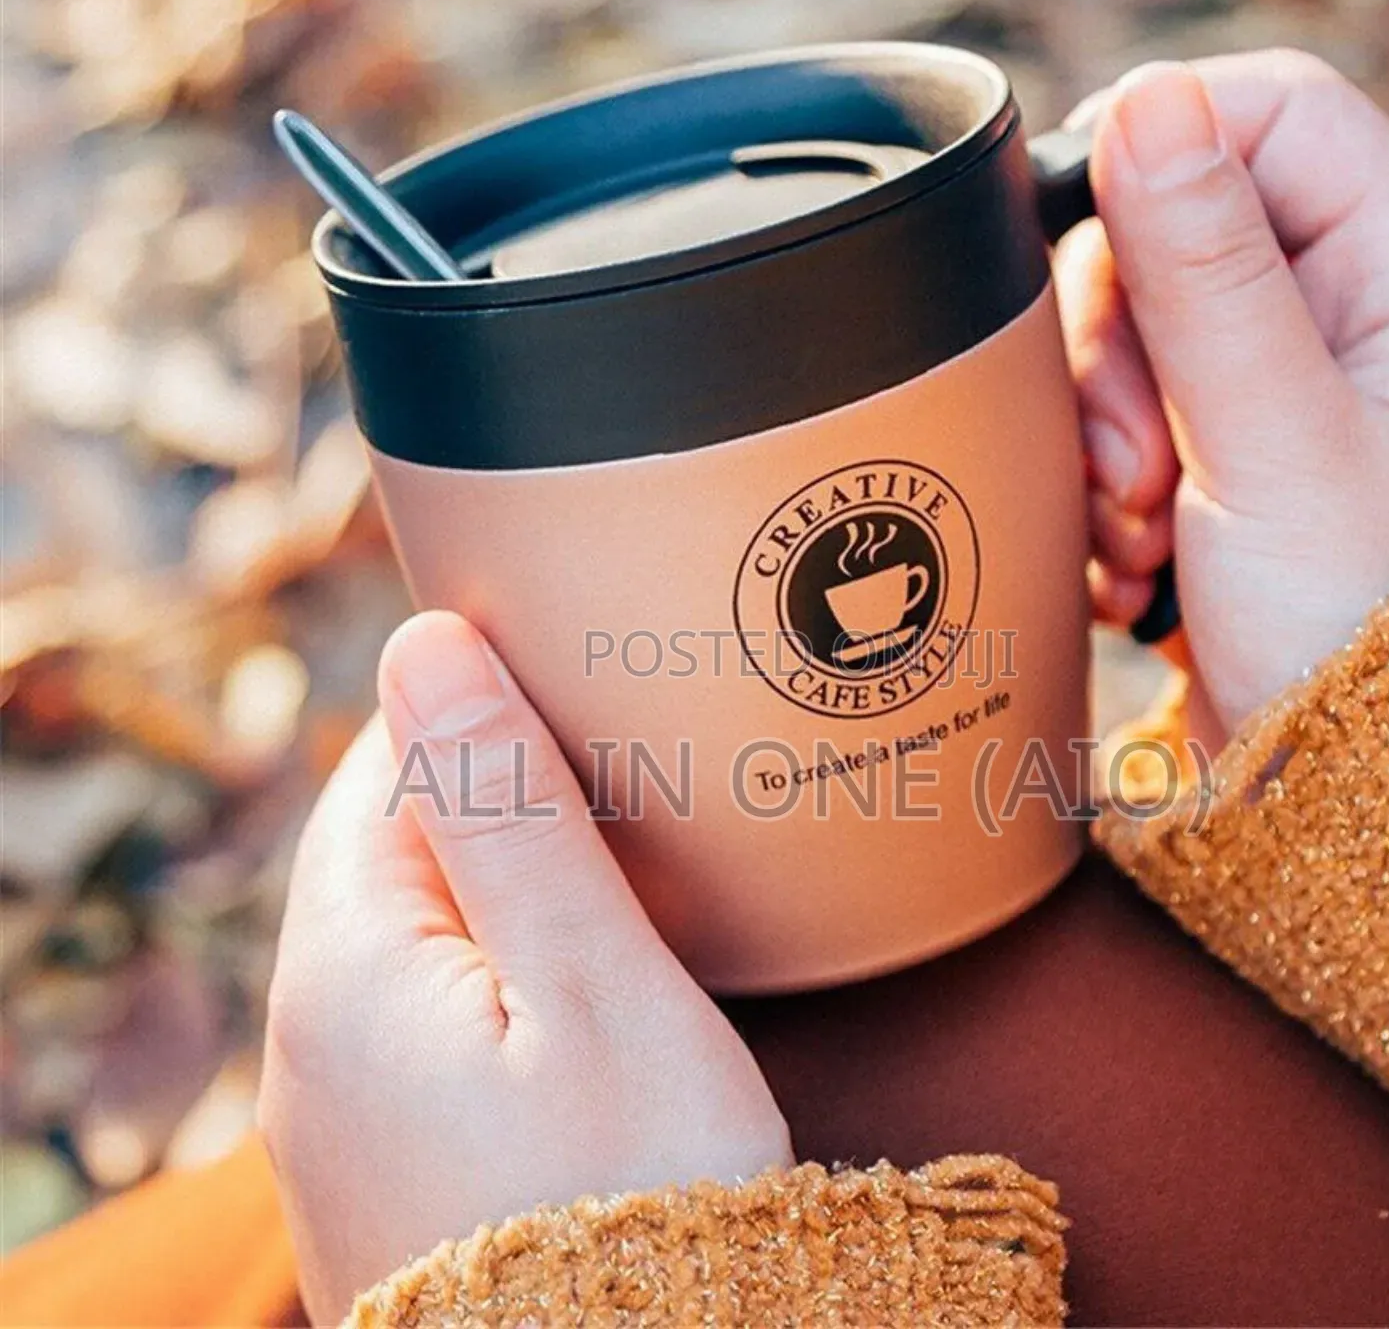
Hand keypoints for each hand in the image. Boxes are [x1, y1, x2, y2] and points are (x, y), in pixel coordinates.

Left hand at [260, 612, 791, 1323]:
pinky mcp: (385, 1176)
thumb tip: (422, 644)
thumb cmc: (633, 1192)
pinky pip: (422, 1028)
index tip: (588, 703)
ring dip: (498, 893)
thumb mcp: (592, 978)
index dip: (484, 720)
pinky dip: (492, 982)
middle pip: (389, 855)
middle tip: (623, 789)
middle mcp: (308, 1047)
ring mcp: (339, 1122)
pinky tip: (573, 1007)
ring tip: (614, 884)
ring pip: (409, 942)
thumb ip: (505, 808)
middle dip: (493, 804)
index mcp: (344, 971)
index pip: (383, 773)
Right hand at [1058, 50, 1388, 740]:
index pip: (1281, 119)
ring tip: (1141, 537)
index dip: (1173, 140)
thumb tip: (1148, 98)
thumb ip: (1206, 272)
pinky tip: (1134, 566)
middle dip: (1118, 342)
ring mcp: (1272, 401)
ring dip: (1102, 429)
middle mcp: (1341, 328)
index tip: (1088, 221)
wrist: (1347, 813)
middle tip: (1134, 464)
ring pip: (1130, 331)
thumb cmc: (1368, 639)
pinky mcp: (1213, 471)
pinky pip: (1115, 417)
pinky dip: (1100, 484)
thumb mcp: (1280, 443)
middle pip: (1178, 230)